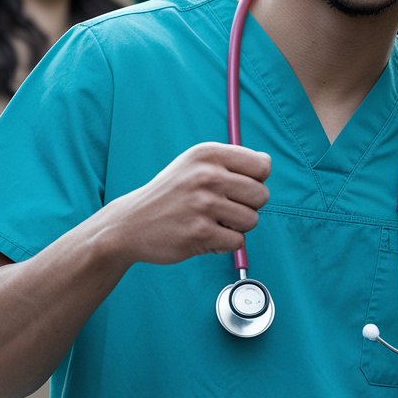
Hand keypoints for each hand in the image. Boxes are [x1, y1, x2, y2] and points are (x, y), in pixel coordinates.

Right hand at [103, 142, 270, 265]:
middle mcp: (206, 175)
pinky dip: (225, 243)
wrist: (130, 224)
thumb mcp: (195, 164)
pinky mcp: (200, 232)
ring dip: (236, 226)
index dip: (256, 180)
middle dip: (249, 206)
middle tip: (224, 208)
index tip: (237, 187)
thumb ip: (231, 161)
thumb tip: (266, 163)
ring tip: (212, 221)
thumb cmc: (172, 194)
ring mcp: (203, 204)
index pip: (263, 165)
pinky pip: (237, 241)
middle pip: (262, 195)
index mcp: (208, 153)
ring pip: (252, 220)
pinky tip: (205, 236)